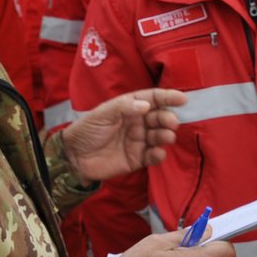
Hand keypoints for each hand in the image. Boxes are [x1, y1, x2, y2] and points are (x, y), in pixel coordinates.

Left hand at [62, 89, 186, 182]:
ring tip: (167, 137)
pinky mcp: (137, 159)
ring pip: (159, 136)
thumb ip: (124, 107)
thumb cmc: (86, 130)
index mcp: (130, 107)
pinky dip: (158, 155)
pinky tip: (158, 153)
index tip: (182, 99)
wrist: (73, 157)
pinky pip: (153, 156)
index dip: (168, 97)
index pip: (153, 99)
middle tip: (171, 122)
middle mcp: (138, 122)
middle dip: (168, 118)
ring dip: (166, 135)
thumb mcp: (102, 113)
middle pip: (159, 117)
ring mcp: (139, 141)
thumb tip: (146, 105)